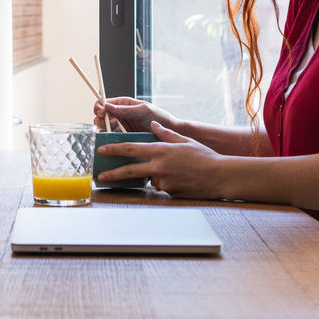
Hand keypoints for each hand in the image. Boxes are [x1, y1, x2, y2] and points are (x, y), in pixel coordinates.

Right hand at [95, 97, 173, 133]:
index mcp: (124, 104)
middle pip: (101, 116)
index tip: (102, 112)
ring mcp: (121, 127)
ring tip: (112, 133)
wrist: (170, 134)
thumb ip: (126, 109)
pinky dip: (108, 140)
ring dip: (103, 130)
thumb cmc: (160, 118)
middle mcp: (120, 115)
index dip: (100, 107)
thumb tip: (108, 106)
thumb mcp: (144, 110)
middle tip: (108, 124)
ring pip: (104, 128)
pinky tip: (112, 142)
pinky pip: (111, 139)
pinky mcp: (124, 138)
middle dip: (100, 119)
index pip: (105, 103)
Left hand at [95, 121, 225, 197]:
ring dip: (154, 176)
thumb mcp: (184, 140)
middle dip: (112, 173)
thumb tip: (153, 125)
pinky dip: (165, 182)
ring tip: (176, 171)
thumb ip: (165, 133)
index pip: (130, 149)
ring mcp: (163, 181)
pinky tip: (180, 178)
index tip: (101, 150)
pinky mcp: (169, 193)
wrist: (219, 176)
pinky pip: (161, 187)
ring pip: (149, 179)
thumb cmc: (203, 156)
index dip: (114, 149)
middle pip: (129, 170)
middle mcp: (158, 166)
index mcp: (160, 150)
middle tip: (100, 175)